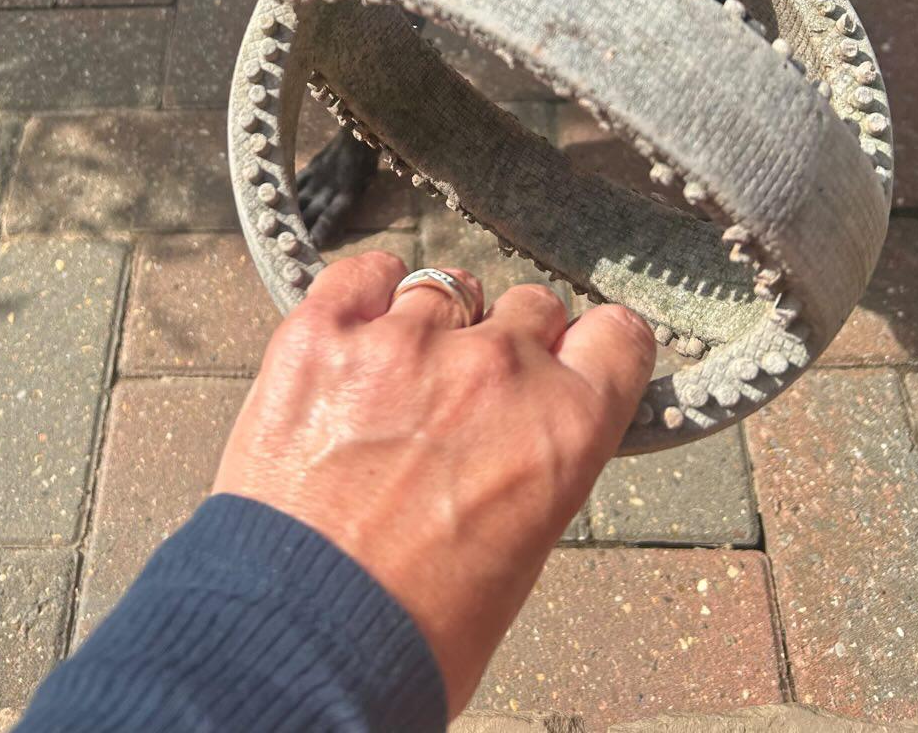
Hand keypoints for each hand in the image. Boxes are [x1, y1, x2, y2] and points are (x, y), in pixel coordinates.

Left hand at [214, 252, 654, 715]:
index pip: (618, 336)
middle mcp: (496, 367)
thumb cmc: (414, 629)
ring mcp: (406, 341)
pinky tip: (354, 327)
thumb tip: (518, 437)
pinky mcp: (324, 333)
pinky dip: (364, 293)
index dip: (594, 348)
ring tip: (399, 378)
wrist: (299, 644)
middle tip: (472, 393)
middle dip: (508, 342)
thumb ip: (533, 464)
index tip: (574, 357)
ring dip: (434, 322)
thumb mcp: (521, 551)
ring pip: (446, 285)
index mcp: (564, 426)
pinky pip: (363, 273)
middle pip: (531, 305)